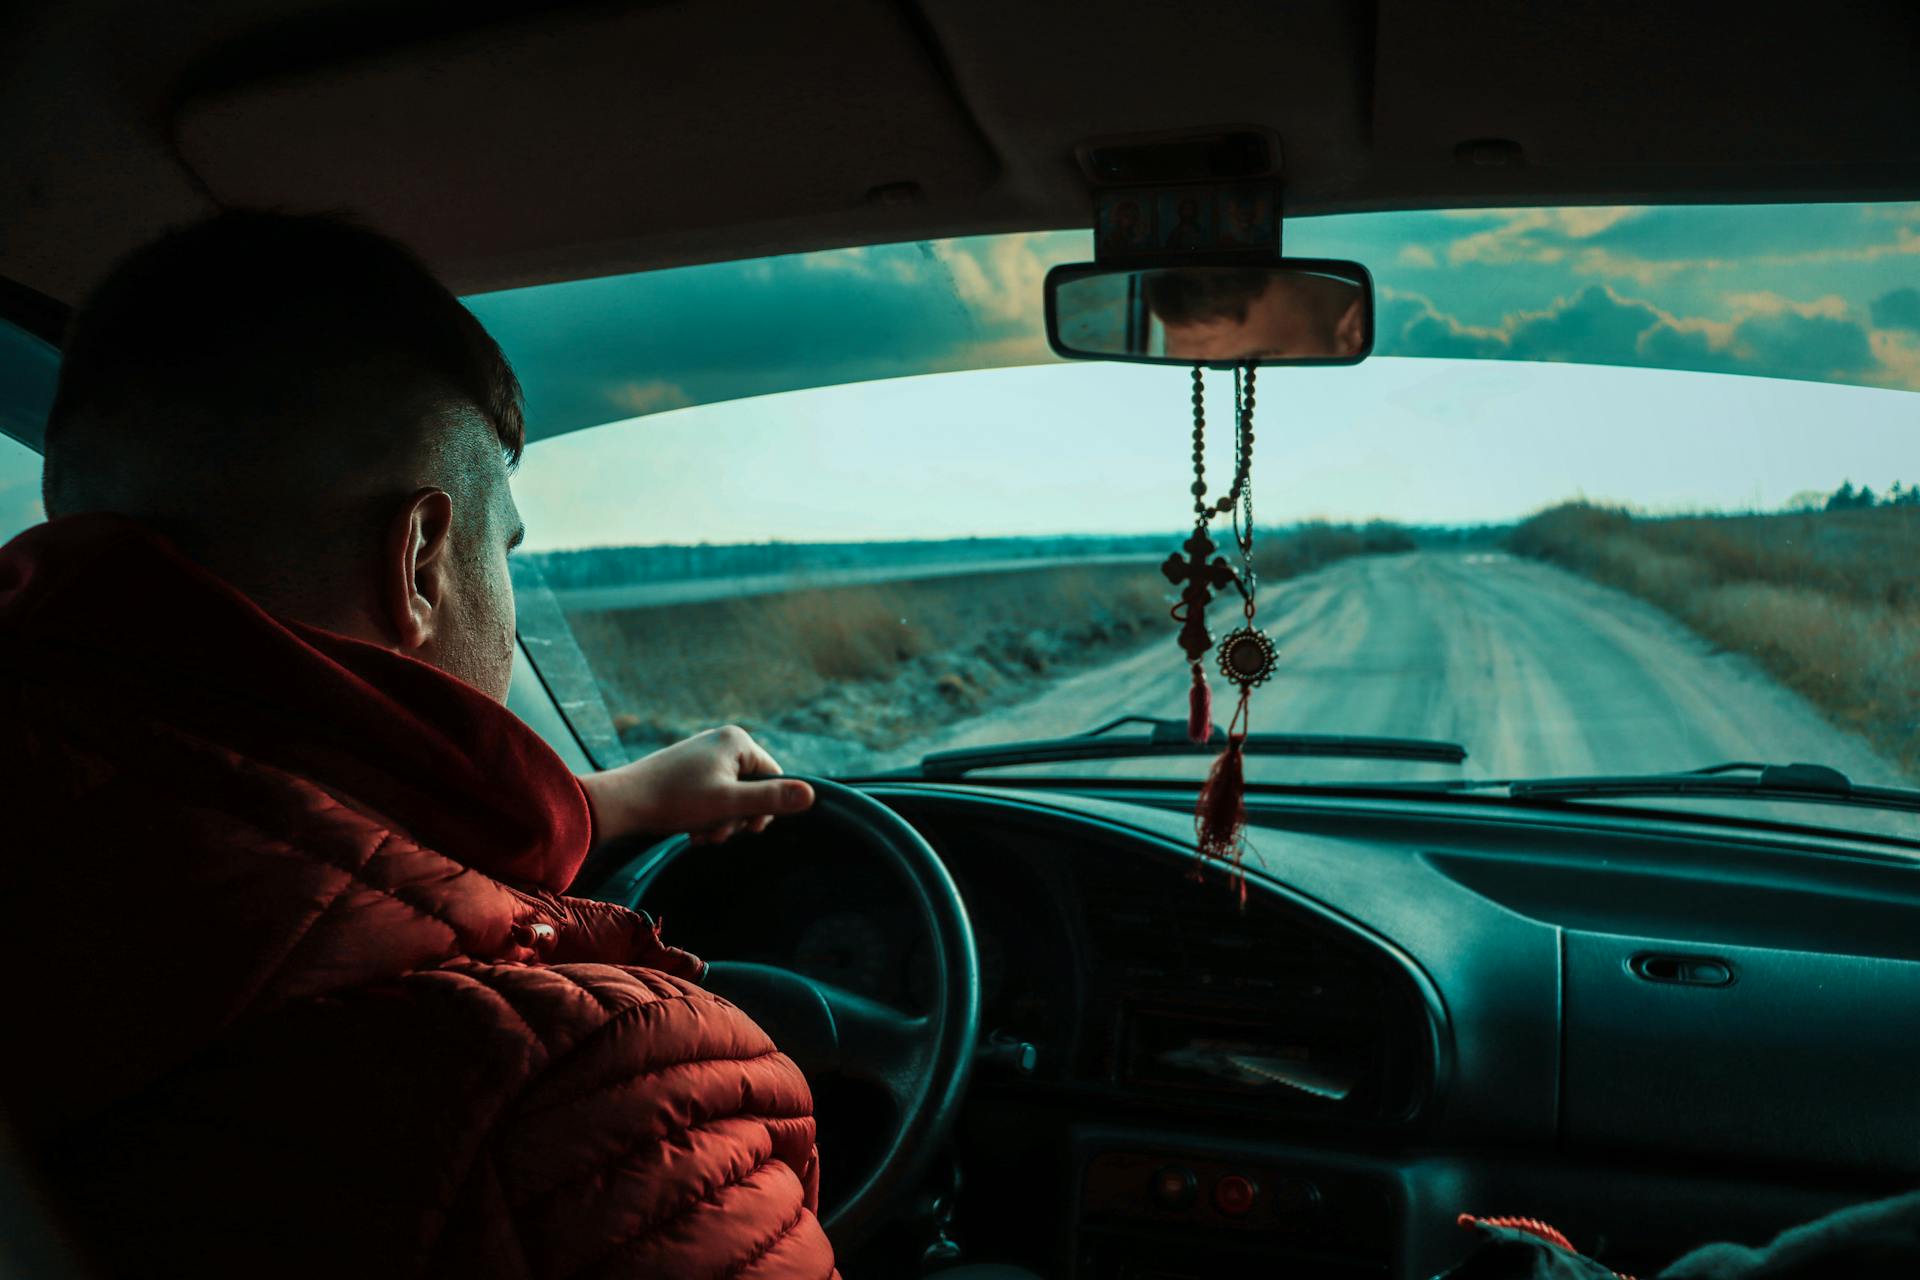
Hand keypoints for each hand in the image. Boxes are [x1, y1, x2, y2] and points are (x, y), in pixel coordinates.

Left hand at [578, 725, 814, 848]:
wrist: (622, 803)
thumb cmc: (676, 800)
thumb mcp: (730, 804)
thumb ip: (772, 800)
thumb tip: (813, 795)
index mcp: (737, 741)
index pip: (775, 778)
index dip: (764, 809)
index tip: (745, 828)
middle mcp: (722, 743)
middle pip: (753, 790)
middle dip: (738, 819)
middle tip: (717, 833)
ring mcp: (705, 757)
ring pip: (732, 799)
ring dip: (722, 823)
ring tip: (700, 834)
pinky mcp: (690, 772)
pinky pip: (713, 798)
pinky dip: (707, 818)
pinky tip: (691, 831)